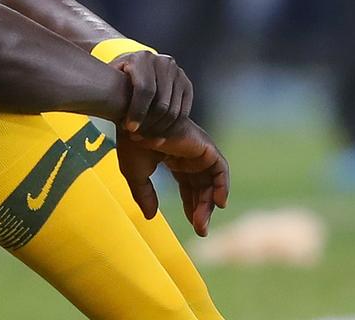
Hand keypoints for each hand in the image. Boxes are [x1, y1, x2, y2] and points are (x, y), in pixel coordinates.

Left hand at [113, 51, 192, 136]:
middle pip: (161, 103)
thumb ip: (109, 88)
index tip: (129, 128)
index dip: (137, 112)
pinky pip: (183, 112)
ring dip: (159, 130)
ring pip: (173, 111)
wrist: (137, 68)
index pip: (145, 89)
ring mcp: (177, 73)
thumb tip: (102, 102)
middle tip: (136, 136)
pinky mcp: (186, 84)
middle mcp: (163, 62)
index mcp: (141, 58)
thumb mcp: (111, 77)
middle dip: (148, 125)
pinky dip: (171, 128)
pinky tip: (158, 135)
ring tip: (145, 138)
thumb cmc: (119, 77)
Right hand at [116, 120, 228, 236]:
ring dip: (209, 203)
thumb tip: (150, 217)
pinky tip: (219, 203)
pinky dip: (222, 185)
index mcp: (174, 157)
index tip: (193, 225)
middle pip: (202, 186)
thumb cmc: (132, 143)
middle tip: (200, 230)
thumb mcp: (136, 175)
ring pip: (212, 181)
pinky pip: (220, 168)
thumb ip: (144, 195)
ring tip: (202, 224)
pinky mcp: (205, 147)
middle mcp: (189, 154)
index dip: (191, 206)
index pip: (189, 185)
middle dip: (201, 209)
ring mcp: (198, 150)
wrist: (134, 123)